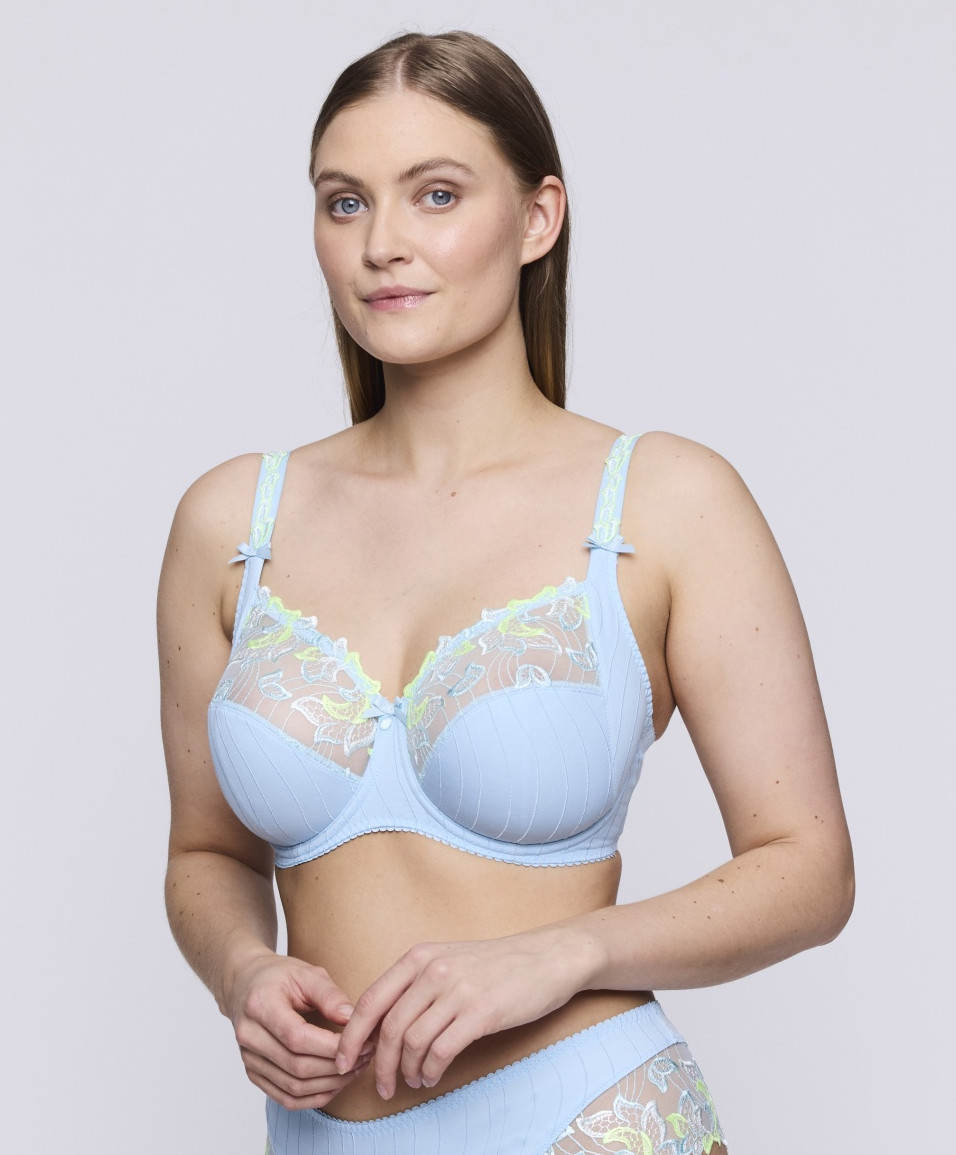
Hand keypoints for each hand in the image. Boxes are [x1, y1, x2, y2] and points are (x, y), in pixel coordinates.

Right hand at [225, 949, 372, 1109]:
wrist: (244, 984)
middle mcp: (249, 1036)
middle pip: (297, 1066)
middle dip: (337, 1067)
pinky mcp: (254, 1074)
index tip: (362, 1042)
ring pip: (293, 1087)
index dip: (332, 1046)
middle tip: (365, 1057)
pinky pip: (285, 1098)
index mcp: (260, 1005)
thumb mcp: (306, 973)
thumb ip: (330, 995)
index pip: (297, 1037)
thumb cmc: (278, 976)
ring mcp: (249, 1059)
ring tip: (355, 1069)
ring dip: (329, 1085)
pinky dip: (313, 1098)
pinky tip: (335, 1084)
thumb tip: (353, 1019)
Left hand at [334, 928, 599, 1099]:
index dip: (352, 1036)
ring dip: (406, 1071)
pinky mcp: (481, 1012)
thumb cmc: (497, 964)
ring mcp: (457, 990)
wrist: (547, 957)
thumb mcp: (448, 960)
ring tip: (413, 1082)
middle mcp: (433, 970)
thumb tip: (382, 1025)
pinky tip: (432, 1076)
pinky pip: (441, 1050)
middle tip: (381, 1087)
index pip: (370, 1000)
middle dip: (378, 1065)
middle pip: (388, 1027)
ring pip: (412, 1042)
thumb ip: (416, 984)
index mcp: (419, 956)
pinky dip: (430, 1071)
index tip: (344, 1061)